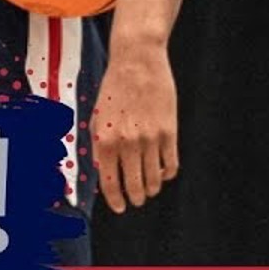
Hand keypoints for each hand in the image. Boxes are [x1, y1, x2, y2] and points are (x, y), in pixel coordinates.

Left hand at [90, 39, 179, 213]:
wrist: (137, 62)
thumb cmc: (114, 87)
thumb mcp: (98, 115)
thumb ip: (100, 143)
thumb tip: (104, 170)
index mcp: (105, 139)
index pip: (110, 182)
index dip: (115, 199)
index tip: (119, 207)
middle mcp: (127, 142)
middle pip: (134, 185)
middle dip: (135, 197)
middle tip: (136, 200)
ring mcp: (150, 139)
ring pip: (154, 179)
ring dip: (152, 188)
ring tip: (150, 189)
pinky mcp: (169, 132)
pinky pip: (170, 165)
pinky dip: (167, 174)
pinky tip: (162, 172)